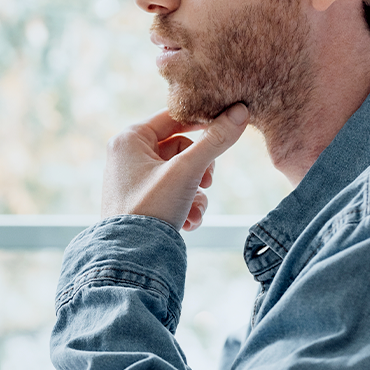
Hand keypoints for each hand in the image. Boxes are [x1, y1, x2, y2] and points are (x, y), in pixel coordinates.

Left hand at [101, 104, 249, 230]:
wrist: (131, 257)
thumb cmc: (151, 208)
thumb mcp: (188, 171)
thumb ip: (215, 140)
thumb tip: (241, 111)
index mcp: (129, 139)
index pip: (174, 116)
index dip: (202, 121)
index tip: (226, 126)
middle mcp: (127, 155)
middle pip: (180, 148)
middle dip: (200, 169)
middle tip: (208, 182)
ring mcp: (133, 179)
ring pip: (179, 173)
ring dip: (196, 193)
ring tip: (194, 210)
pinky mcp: (140, 200)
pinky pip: (170, 191)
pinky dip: (184, 205)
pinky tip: (187, 222)